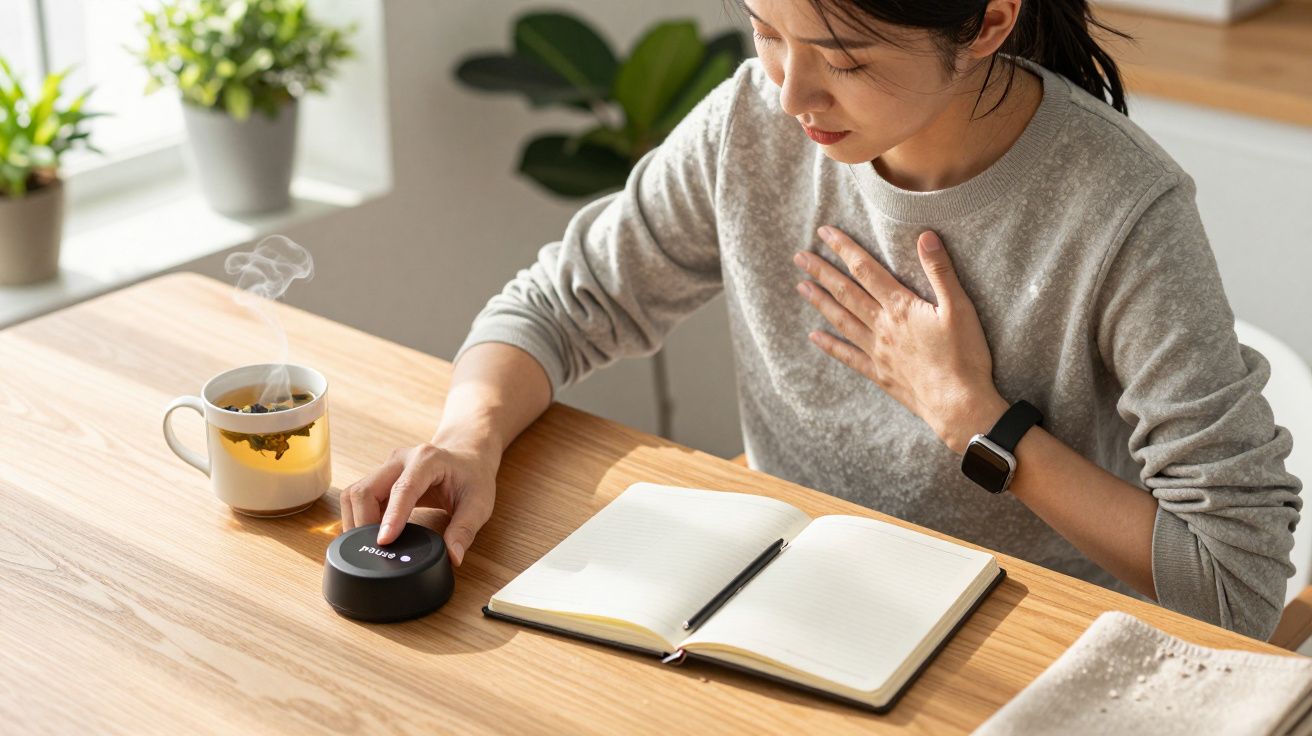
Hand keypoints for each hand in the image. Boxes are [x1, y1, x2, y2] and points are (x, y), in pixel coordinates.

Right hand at [339, 436, 498, 565]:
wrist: (466, 456)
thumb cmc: (473, 477)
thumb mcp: (479, 504)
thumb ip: (465, 530)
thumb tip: (453, 557)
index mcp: (427, 460)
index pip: (403, 489)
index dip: (391, 516)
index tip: (383, 542)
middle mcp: (401, 459)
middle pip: (366, 489)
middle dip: (363, 522)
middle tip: (375, 552)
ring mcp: (387, 467)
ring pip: (355, 493)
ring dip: (356, 521)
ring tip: (367, 546)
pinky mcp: (380, 478)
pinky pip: (358, 497)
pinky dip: (358, 518)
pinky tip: (368, 536)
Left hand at [792, 226, 1006, 452]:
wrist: (958, 405)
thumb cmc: (965, 356)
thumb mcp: (960, 307)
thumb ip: (940, 271)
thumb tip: (925, 236)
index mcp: (901, 307)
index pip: (866, 270)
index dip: (844, 249)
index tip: (824, 233)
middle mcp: (882, 327)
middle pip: (847, 292)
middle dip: (822, 272)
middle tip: (799, 257)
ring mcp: (878, 351)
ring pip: (842, 320)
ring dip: (820, 302)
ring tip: (801, 287)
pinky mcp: (880, 373)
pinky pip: (848, 356)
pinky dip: (830, 345)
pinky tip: (814, 337)